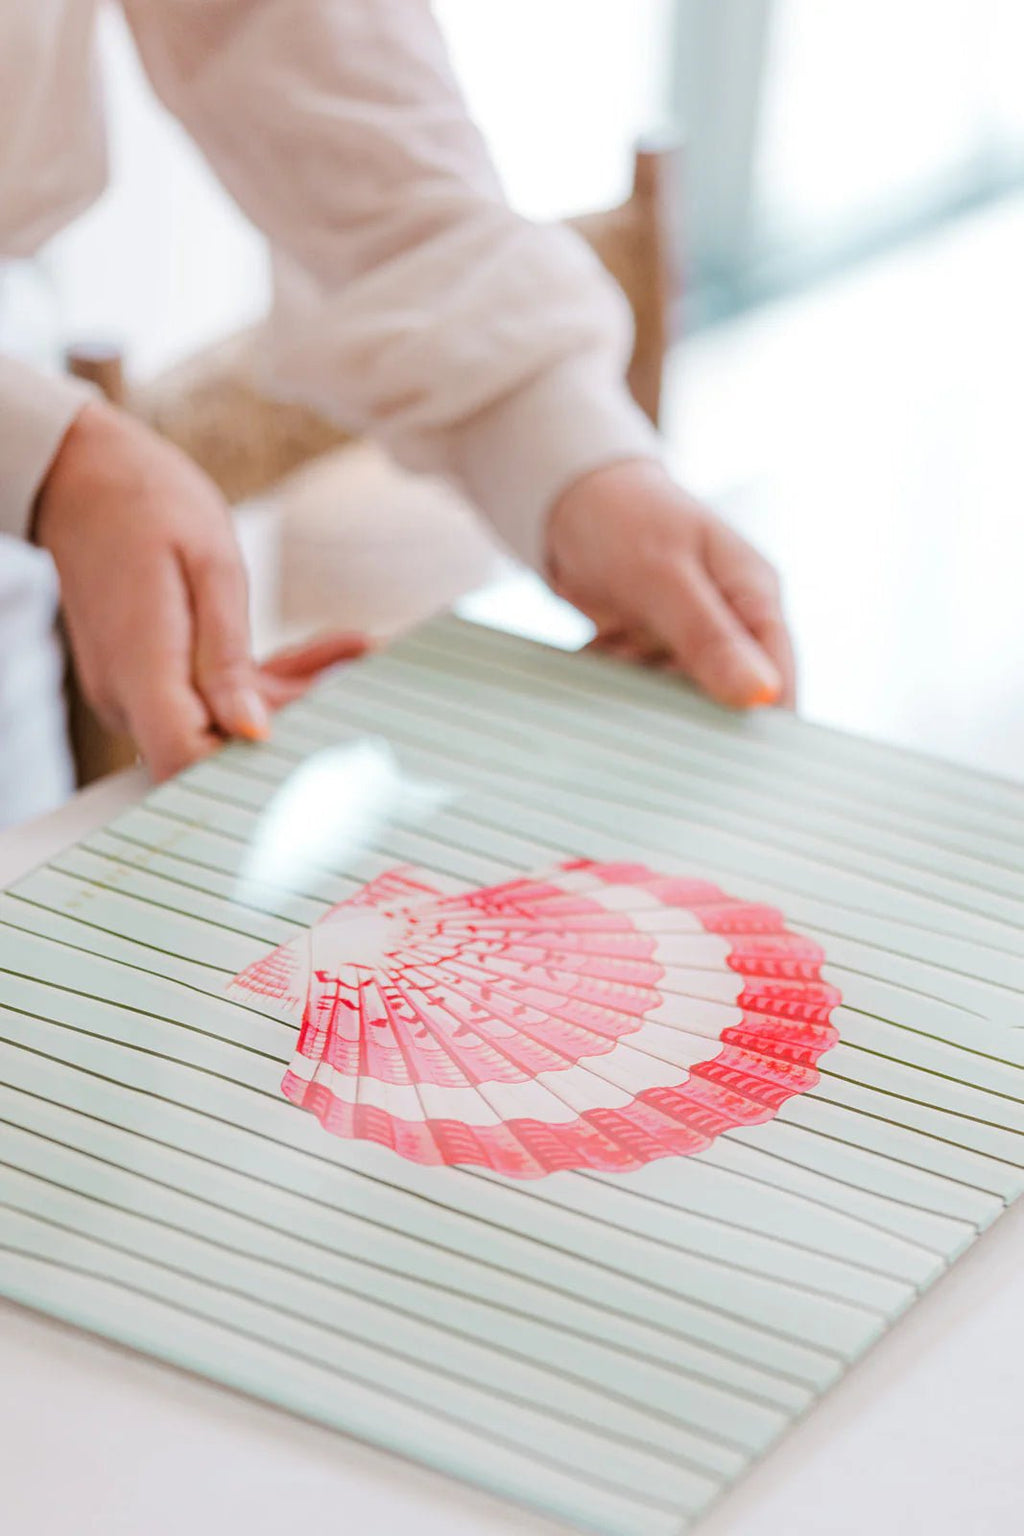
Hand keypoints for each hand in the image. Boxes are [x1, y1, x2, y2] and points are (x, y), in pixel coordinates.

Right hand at [35, 400, 366, 780]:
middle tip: (359, 695)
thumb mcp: (210, 565)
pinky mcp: (155, 677)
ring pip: (225, 723)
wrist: (85, 474)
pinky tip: (332, 650)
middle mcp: (131, 693)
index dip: (243, 775)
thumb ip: (228, 655)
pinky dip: (271, 680)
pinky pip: (217, 695)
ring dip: (294, 698)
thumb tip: (251, 732)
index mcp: (141, 668)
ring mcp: (141, 689)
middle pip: (212, 750)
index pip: (184, 759)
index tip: (309, 759)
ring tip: (357, 656)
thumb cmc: (146, 501)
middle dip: (293, 731)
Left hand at [546, 459, 794, 707]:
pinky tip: (602, 662)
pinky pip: (641, 688)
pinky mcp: (652, 647)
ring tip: (620, 664)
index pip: (780, 682)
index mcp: (754, 596)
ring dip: (646, 698)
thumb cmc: (624, 515)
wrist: (568, 496)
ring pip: (680, 699)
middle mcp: (730, 621)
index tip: (735, 766)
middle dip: (693, 714)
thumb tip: (762, 695)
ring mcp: (690, 637)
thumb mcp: (665, 574)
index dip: (764, 727)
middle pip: (730, 698)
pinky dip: (619, 686)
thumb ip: (709, 636)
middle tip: (658, 724)